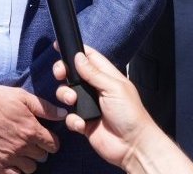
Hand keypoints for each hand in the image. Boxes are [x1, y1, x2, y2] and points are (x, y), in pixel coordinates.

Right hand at [0, 85, 64, 172]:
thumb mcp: (21, 96)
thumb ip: (44, 107)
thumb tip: (64, 114)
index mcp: (31, 129)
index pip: (53, 144)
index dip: (51, 141)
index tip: (45, 137)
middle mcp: (22, 145)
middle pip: (43, 156)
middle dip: (40, 149)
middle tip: (31, 142)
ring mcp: (10, 156)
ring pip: (31, 168)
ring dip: (29, 161)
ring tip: (22, 151)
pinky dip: (17, 169)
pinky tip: (13, 159)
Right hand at [53, 48, 192, 173]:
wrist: (132, 146)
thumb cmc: (131, 115)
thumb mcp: (114, 88)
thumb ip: (94, 73)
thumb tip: (78, 57)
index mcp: (106, 77)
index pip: (90, 58)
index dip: (76, 51)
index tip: (60, 47)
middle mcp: (96, 89)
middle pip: (73, 74)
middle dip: (63, 72)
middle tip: (60, 74)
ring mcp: (89, 106)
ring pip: (67, 94)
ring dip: (66, 95)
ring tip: (73, 101)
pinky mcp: (83, 122)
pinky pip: (69, 116)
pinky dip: (72, 119)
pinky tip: (82, 124)